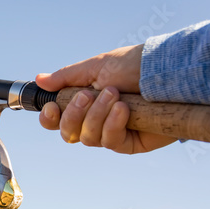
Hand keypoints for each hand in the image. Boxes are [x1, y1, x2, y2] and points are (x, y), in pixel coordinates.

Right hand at [36, 44, 176, 154]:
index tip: (52, 108)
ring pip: (87, 138)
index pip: (56, 119)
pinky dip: (113, 124)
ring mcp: (112, 133)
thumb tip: (40, 79)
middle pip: (68, 133)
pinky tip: (124, 110)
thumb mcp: (97, 66)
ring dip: (98, 115)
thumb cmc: (136, 65)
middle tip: (89, 95)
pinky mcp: (129, 143)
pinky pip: (110, 142)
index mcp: (84, 102)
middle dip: (75, 114)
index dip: (49, 118)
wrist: (169, 72)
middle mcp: (95, 120)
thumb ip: (67, 77)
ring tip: (116, 95)